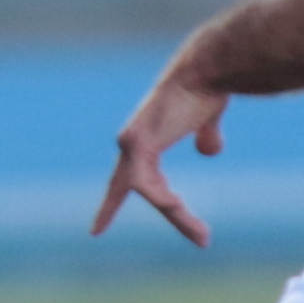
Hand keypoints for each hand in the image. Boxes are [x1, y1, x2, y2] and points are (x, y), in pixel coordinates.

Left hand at [94, 64, 235, 246]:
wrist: (207, 68)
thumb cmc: (208, 87)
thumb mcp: (208, 117)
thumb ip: (206, 135)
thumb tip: (209, 152)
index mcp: (144, 136)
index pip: (124, 175)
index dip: (111, 201)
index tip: (95, 228)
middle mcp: (131, 140)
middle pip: (126, 186)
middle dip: (109, 207)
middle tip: (94, 231)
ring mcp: (130, 141)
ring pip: (146, 190)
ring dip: (176, 214)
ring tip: (201, 234)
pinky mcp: (137, 141)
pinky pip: (147, 183)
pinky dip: (164, 199)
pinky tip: (176, 208)